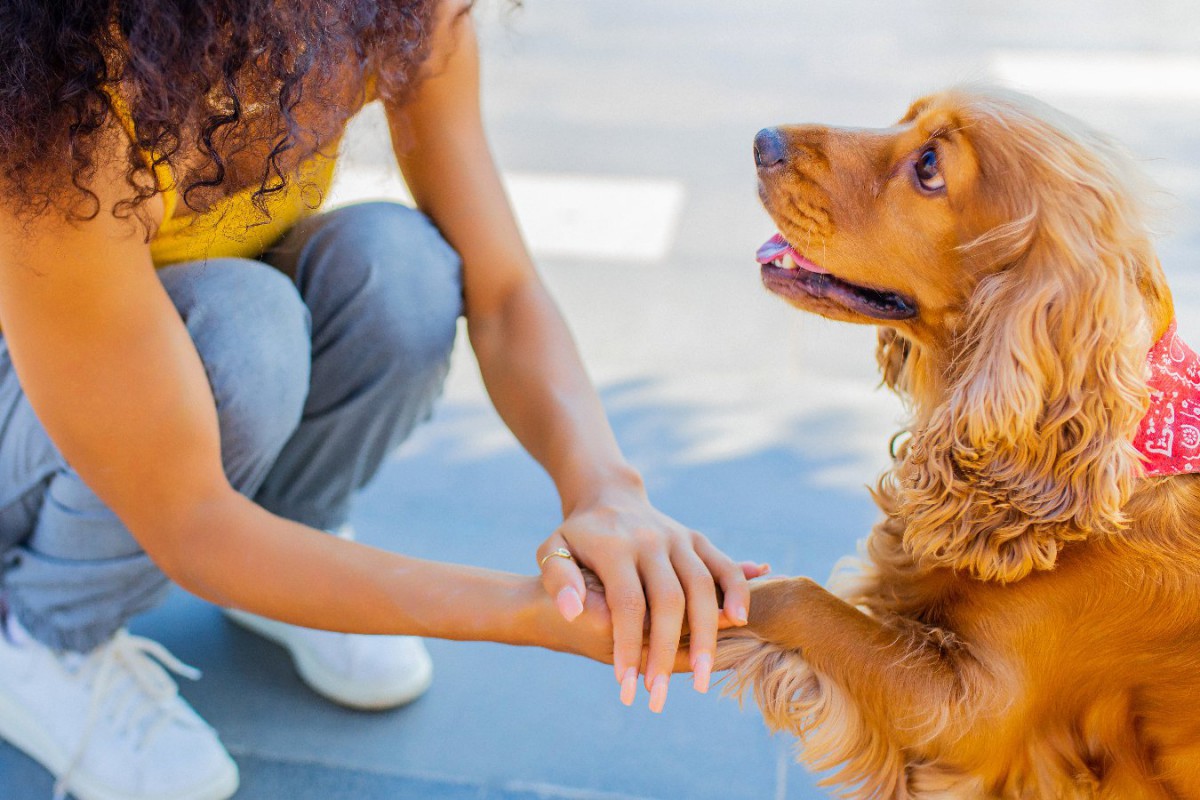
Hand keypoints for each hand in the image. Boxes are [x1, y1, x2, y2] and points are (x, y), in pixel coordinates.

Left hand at [536, 485, 767, 712]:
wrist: (609, 497)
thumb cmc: (579, 536)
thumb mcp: (553, 550)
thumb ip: (558, 579)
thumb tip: (572, 611)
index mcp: (615, 546)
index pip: (627, 602)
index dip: (627, 645)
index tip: (624, 685)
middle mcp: (651, 540)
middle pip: (670, 600)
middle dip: (666, 652)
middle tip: (660, 697)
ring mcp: (678, 538)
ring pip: (702, 586)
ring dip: (707, 634)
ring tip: (702, 677)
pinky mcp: (697, 538)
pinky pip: (723, 565)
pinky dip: (737, 590)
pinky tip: (739, 620)